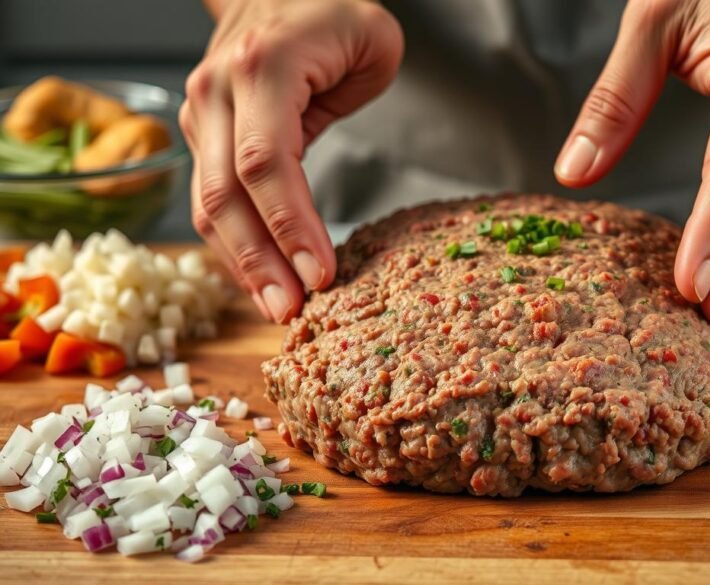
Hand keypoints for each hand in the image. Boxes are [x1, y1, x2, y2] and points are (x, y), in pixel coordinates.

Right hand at [181, 0, 402, 321]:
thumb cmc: (331, 11)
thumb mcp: (373, 42)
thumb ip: (359, 102)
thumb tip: (331, 181)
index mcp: (262, 66)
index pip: (267, 162)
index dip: (291, 226)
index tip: (322, 274)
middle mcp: (217, 91)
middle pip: (227, 194)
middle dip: (260, 262)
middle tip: (292, 311)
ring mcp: (201, 114)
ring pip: (209, 205)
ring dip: (243, 264)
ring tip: (279, 308)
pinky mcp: (202, 135)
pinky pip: (211, 200)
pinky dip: (234, 245)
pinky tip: (260, 278)